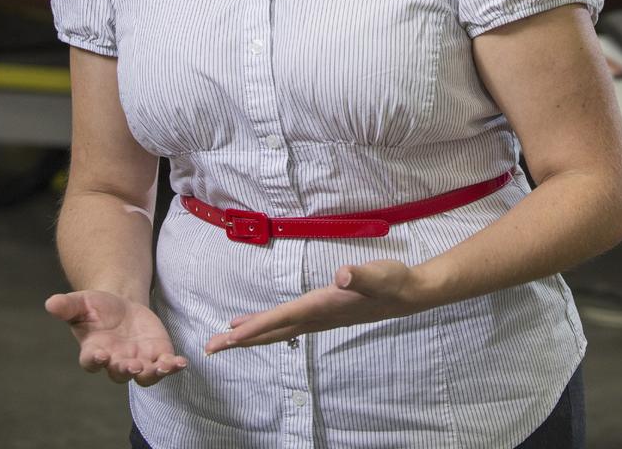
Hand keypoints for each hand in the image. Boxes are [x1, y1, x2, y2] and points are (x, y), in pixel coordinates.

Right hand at [45, 290, 187, 384]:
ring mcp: (137, 361)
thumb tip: (49, 303)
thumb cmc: (97, 307)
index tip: (101, 355)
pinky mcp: (156, 355)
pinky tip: (181, 362)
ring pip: (144, 376)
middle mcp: (115, 362)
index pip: (91, 362)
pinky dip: (172, 366)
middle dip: (126, 370)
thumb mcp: (82, 302)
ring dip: (154, 373)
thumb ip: (67, 306)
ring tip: (164, 366)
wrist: (121, 305)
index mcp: (94, 351)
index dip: (95, 361)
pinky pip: (164, 367)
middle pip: (119, 373)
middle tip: (132, 366)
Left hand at [204, 259, 426, 352]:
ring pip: (280, 331)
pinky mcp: (326, 314)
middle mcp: (318, 317)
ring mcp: (322, 319)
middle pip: (273, 332)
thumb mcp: (379, 273)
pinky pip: (290, 325)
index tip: (228, 338)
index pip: (282, 319)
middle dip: (242, 340)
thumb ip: (360, 275)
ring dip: (253, 334)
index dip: (255, 328)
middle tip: (211, 348)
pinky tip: (266, 326)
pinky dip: (271, 327)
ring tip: (228, 336)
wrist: (409, 294)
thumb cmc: (393, 281)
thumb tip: (341, 275)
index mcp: (323, 306)